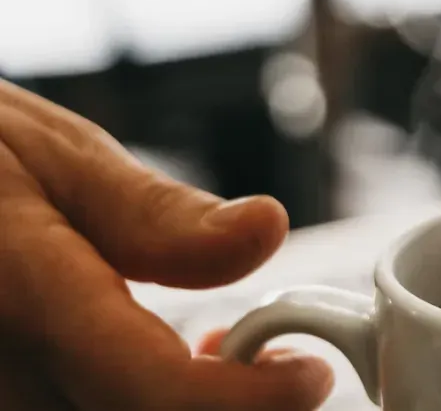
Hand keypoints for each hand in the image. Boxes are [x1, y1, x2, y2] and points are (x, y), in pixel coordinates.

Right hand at [0, 80, 333, 409]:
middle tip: (271, 363)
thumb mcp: (56, 157)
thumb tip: (266, 228)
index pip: (153, 395)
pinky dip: (127, 408)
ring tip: (214, 357)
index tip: (308, 374)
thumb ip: (158, 217)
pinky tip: (151, 374)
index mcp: (22, 295)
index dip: (251, 401)